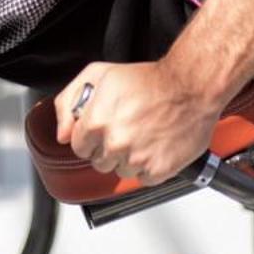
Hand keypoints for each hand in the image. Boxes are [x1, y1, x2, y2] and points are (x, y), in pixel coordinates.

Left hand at [51, 60, 222, 185]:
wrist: (190, 87)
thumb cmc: (149, 79)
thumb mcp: (99, 74)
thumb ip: (69, 101)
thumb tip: (62, 132)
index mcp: (97, 121)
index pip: (78, 146)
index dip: (89, 136)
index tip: (102, 129)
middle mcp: (115, 143)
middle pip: (98, 161)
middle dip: (107, 147)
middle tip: (125, 128)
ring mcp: (137, 159)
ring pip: (119, 172)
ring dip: (127, 159)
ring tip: (142, 135)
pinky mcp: (158, 170)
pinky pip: (142, 179)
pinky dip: (147, 167)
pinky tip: (153, 146)